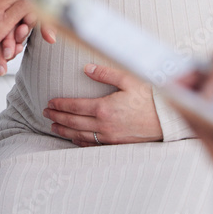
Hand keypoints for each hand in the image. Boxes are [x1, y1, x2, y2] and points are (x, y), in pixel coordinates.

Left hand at [43, 63, 161, 145]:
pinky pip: (92, 145)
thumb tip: (86, 68)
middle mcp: (104, 125)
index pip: (75, 106)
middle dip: (57, 116)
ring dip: (64, 130)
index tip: (50, 102)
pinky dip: (78, 141)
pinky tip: (73, 138)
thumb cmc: (149, 97)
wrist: (167, 120)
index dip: (60, 104)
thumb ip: (105, 73)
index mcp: (105, 107)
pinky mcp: (115, 145)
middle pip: (73, 122)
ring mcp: (109, 137)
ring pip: (80, 135)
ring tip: (53, 125)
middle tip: (45, 112)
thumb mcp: (129, 79)